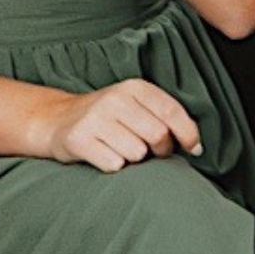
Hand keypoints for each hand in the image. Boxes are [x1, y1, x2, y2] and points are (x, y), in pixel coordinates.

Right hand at [37, 78, 202, 171]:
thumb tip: (196, 147)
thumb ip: (165, 118)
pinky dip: (113, 166)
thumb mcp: (136, 106)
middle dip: (160, 151)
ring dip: (132, 159)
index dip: (188, 134)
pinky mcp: (79, 139)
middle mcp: (115, 99)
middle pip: (158, 136)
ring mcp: (95, 118)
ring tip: (119, 148)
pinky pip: (114, 165)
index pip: (172, 111)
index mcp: (134, 87)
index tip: (193, 149)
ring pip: (136, 154)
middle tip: (148, 150)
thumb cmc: (108, 118)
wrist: (58, 120)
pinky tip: (103, 154)